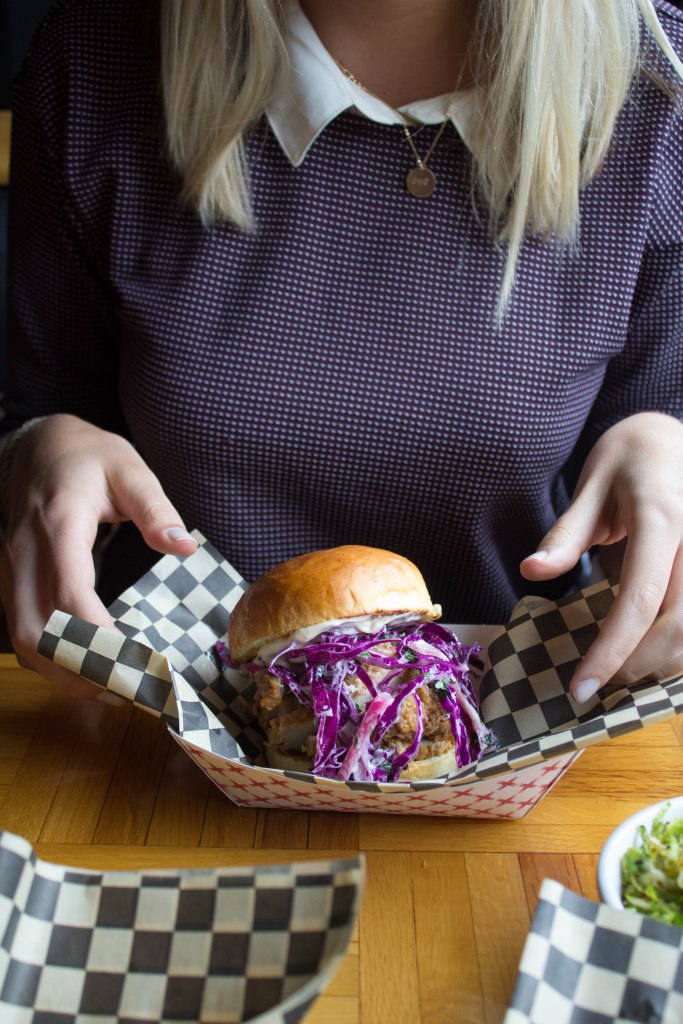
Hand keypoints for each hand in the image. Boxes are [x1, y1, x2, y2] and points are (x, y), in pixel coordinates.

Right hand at [0, 414, 197, 696]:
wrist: (40, 444)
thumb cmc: (89, 456)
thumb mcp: (130, 469)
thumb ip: (157, 509)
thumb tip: (184, 547)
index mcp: (59, 523)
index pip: (70, 592)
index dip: (97, 636)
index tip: (134, 661)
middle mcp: (25, 550)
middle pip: (37, 628)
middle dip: (78, 668)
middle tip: (127, 691)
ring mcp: (10, 566)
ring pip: (23, 636)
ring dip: (60, 671)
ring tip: (109, 690)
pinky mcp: (9, 578)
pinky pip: (20, 629)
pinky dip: (48, 657)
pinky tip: (83, 670)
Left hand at [520, 412, 682, 702]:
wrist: (672, 433)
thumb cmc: (629, 456)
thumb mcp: (592, 484)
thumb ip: (567, 533)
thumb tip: (531, 572)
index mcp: (662, 517)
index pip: (640, 599)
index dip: (612, 650)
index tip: (582, 687)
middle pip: (679, 625)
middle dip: (637, 666)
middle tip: (593, 683)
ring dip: (662, 663)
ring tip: (618, 673)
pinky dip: (678, 645)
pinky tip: (649, 654)